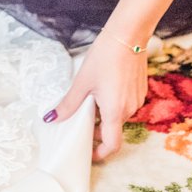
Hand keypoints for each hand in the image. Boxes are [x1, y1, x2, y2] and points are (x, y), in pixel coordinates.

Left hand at [46, 28, 150, 161]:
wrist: (128, 37)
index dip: (101, 153)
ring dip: (105, 116)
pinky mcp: (140, 91)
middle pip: (114, 130)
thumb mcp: (82, 82)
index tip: (89, 153)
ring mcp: (137, 101)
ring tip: (88, 102)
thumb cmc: (103, 58)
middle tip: (80, 123)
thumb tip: (52, 119)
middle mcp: (130, 110)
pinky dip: (113, 105)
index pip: (112, 144)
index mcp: (115, 112)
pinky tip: (101, 90)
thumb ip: (69, 104)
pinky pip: (125, 105)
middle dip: (98, 131)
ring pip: (119, 116)